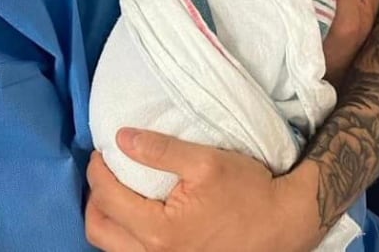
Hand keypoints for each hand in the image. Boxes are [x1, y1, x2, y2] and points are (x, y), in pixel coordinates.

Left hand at [85, 130, 319, 251]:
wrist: (283, 225)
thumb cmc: (247, 191)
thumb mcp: (204, 161)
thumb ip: (160, 149)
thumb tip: (121, 138)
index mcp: (161, 232)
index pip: (107, 199)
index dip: (97, 170)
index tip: (102, 151)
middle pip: (99, 230)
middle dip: (95, 197)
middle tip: (106, 171)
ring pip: (113, 248)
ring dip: (107, 218)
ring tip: (118, 190)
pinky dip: (124, 234)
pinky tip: (136, 213)